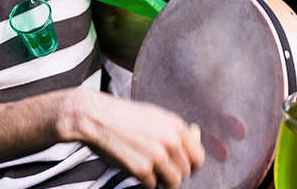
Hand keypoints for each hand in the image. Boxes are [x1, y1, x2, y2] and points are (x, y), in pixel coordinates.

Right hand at [61, 91, 204, 187]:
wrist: (98, 117)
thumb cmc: (123, 115)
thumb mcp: (155, 116)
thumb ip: (173, 131)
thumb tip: (187, 146)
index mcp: (176, 127)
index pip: (198, 157)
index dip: (190, 163)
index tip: (182, 165)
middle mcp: (171, 141)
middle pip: (186, 171)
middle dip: (173, 171)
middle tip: (160, 166)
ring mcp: (157, 156)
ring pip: (173, 181)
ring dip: (162, 178)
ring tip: (149, 168)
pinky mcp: (142, 169)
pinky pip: (153, 184)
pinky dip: (145, 179)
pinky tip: (135, 165)